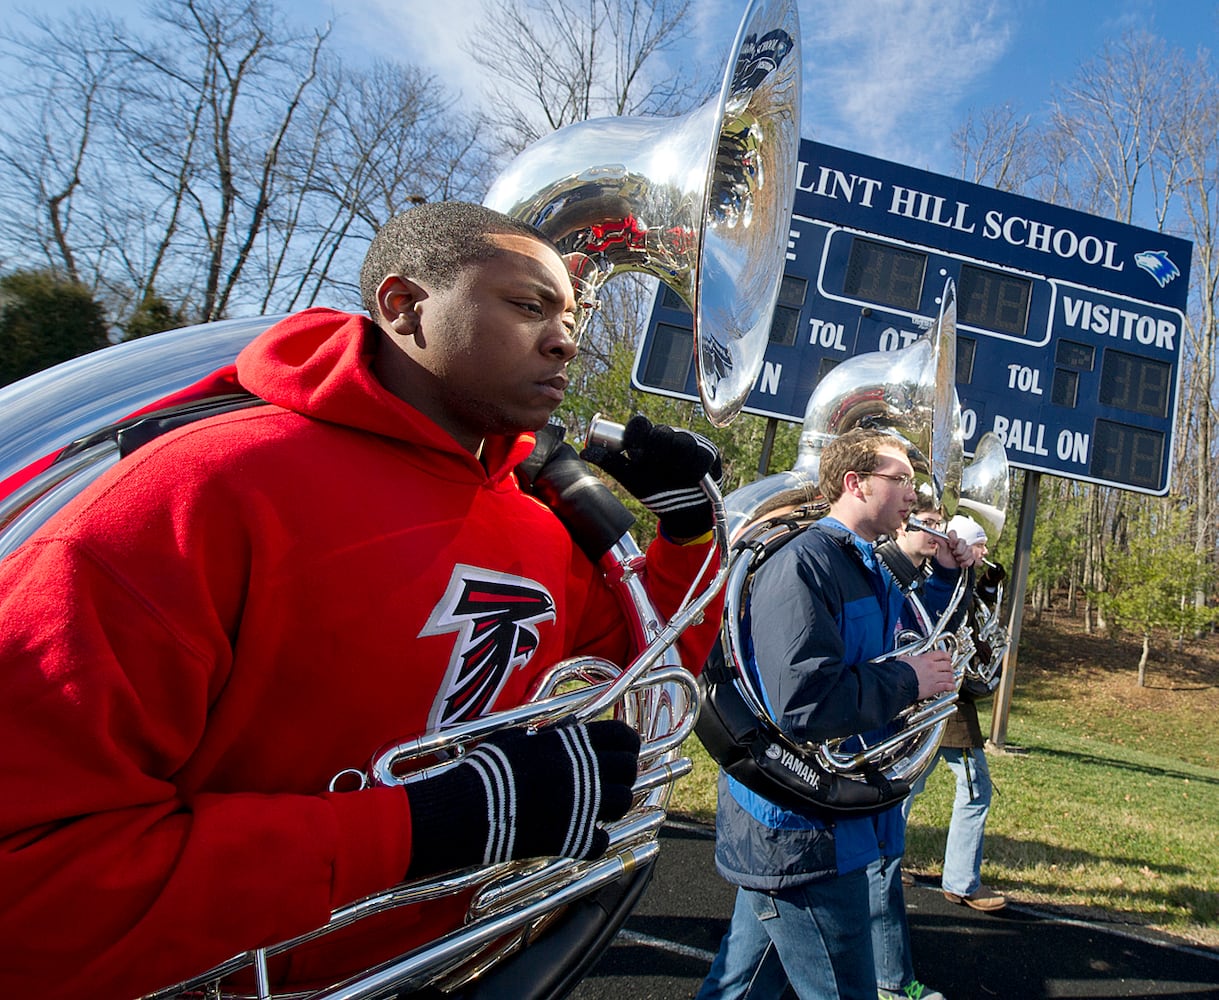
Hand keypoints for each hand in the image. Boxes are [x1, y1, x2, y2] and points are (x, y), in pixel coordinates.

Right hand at [404, 719, 639, 876]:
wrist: (469, 809)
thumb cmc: (487, 768)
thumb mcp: (517, 737)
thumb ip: (549, 733)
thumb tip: (568, 727)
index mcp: (573, 744)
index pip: (621, 735)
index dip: (628, 741)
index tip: (626, 747)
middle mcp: (585, 772)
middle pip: (628, 769)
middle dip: (624, 772)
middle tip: (612, 777)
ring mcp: (583, 807)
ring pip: (622, 803)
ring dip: (614, 803)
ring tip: (598, 804)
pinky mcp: (573, 839)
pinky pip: (601, 840)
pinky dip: (595, 839)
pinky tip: (582, 834)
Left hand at [580, 415, 721, 539]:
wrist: (684, 514)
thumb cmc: (656, 494)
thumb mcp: (632, 480)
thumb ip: (612, 463)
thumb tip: (585, 452)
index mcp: (648, 440)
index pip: (640, 424)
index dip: (636, 434)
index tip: (634, 452)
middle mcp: (669, 436)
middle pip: (661, 431)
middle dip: (657, 453)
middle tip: (657, 470)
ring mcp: (691, 442)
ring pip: (682, 441)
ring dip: (676, 464)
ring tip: (676, 477)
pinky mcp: (709, 451)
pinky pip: (701, 454)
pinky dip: (694, 469)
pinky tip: (691, 478)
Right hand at [903, 649, 955, 700]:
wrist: (900, 682)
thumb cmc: (900, 671)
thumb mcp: (903, 660)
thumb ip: (906, 658)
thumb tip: (903, 658)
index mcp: (925, 659)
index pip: (941, 654)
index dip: (947, 656)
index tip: (948, 658)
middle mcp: (932, 667)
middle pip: (947, 665)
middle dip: (950, 667)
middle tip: (950, 669)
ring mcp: (934, 677)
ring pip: (949, 676)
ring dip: (951, 677)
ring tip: (951, 679)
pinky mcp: (934, 687)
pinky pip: (947, 686)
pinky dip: (951, 687)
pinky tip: (951, 687)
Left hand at [936, 530, 978, 568]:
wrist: (948, 568)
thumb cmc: (944, 557)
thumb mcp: (940, 551)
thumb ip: (939, 542)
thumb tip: (933, 537)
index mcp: (951, 539)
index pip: (953, 532)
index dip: (953, 538)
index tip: (951, 545)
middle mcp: (959, 542)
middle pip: (963, 541)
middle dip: (958, 550)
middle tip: (954, 554)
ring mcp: (966, 548)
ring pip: (968, 550)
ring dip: (962, 557)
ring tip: (957, 559)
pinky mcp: (971, 555)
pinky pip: (972, 557)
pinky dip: (966, 562)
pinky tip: (961, 564)